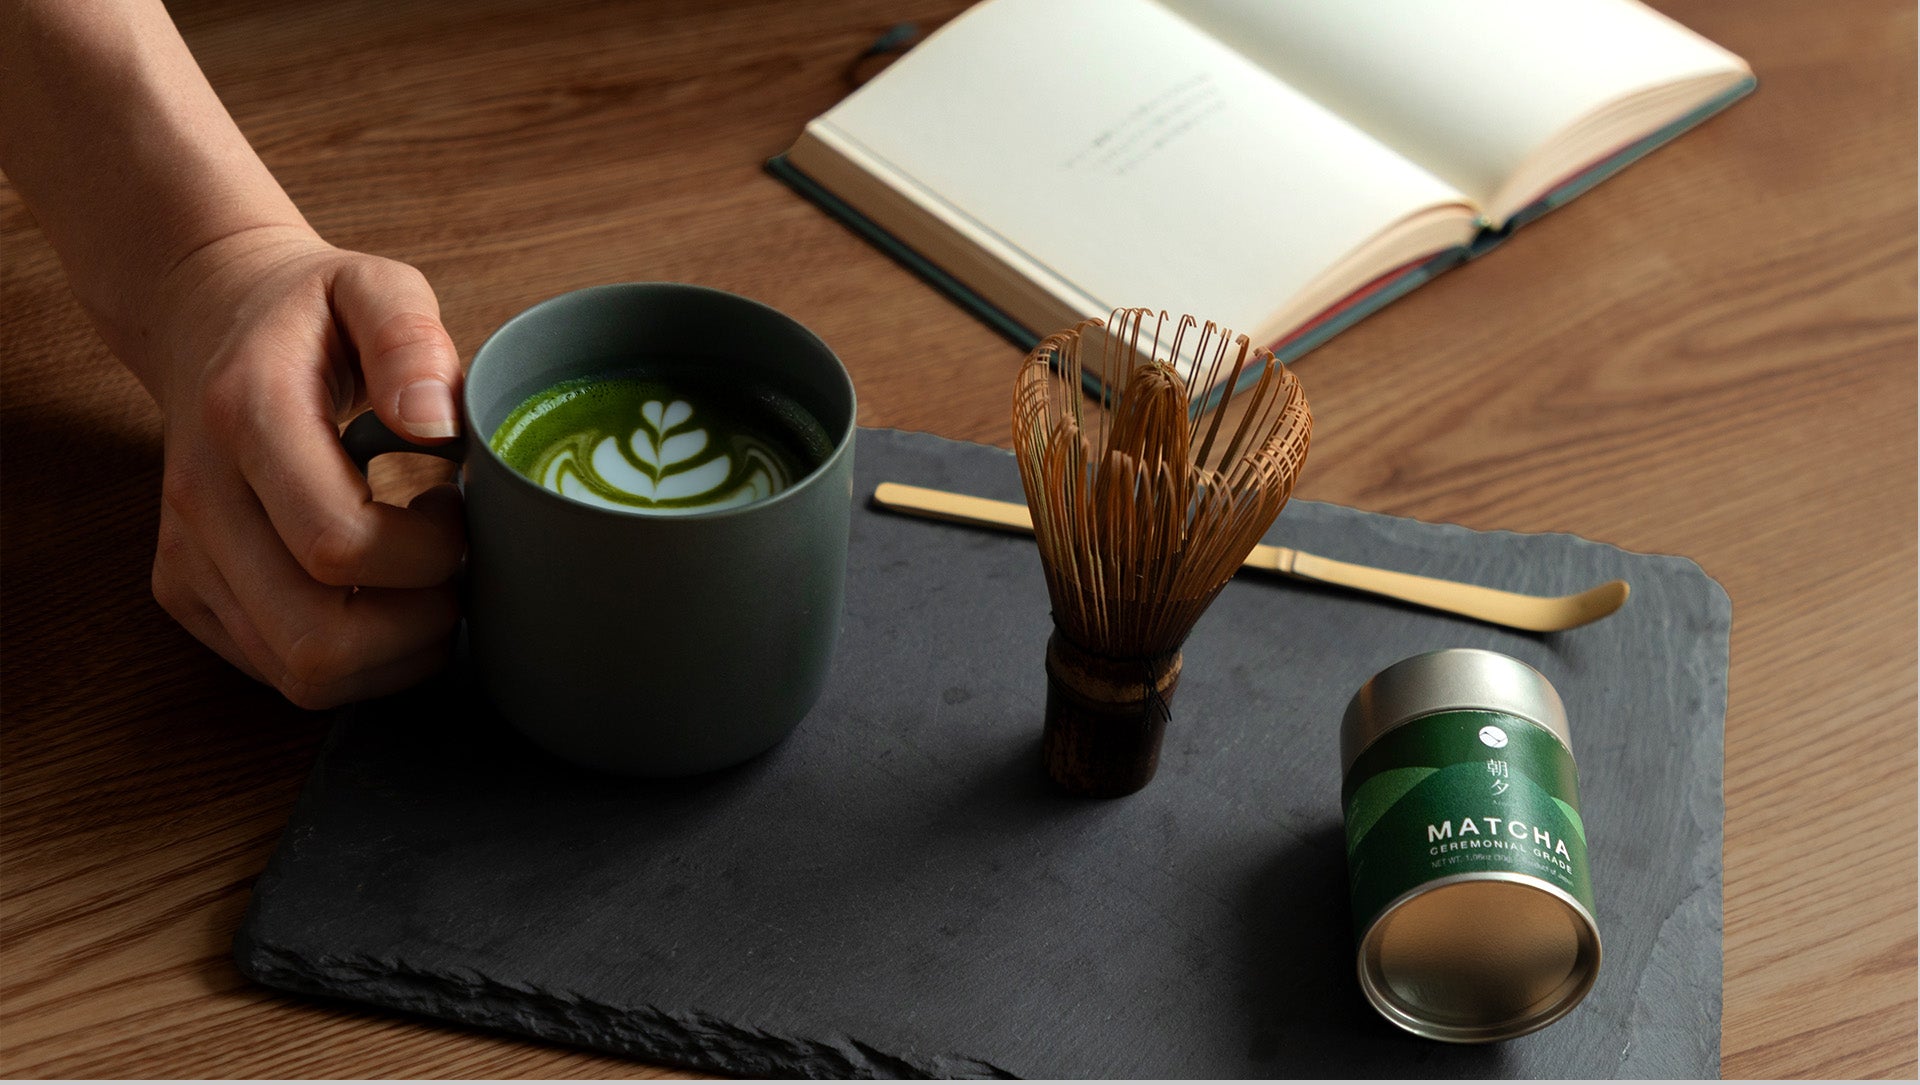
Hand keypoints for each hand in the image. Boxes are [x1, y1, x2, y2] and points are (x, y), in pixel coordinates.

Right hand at [140, 226, 465, 707]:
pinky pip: (284, 674)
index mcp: (245, 416)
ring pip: (304, 675)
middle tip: (452, 562)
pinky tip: (383, 598)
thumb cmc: (311, 315)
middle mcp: (200, 500)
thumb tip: (435, 425)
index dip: (426, 551)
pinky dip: (357, 660)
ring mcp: (185, 559)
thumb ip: (410, 338)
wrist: (208, 321)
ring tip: (424, 583)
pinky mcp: (187, 598)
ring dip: (394, 652)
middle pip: (320, 638)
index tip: (455, 508)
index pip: (339, 543)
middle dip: (418, 621)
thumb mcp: (375, 285)